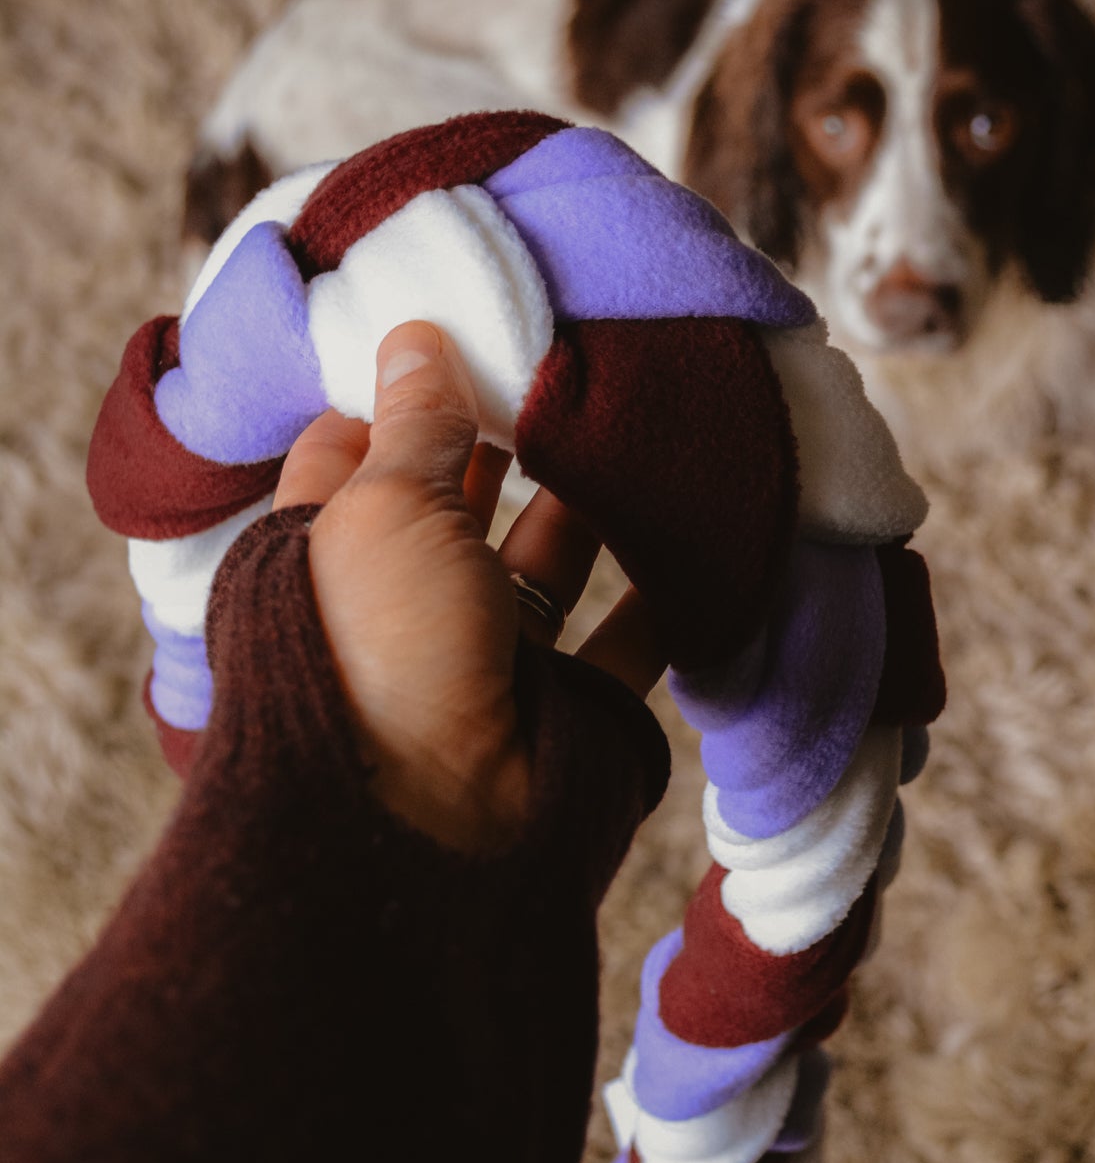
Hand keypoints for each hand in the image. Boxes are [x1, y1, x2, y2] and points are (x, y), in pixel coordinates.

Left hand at [274, 321, 664, 851]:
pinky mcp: (569, 704)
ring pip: (550, 557)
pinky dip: (664, 593)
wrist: (432, 837)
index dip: (405, 388)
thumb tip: (414, 334)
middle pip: (463, 497)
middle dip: (512, 436)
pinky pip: (628, 636)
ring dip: (592, 501)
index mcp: (330, 550)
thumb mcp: (383, 511)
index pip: (357, 446)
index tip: (471, 325)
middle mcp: (405, 601)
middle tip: (577, 358)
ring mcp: (490, 655)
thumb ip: (416, 423)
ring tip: (642, 423)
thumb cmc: (380, 656)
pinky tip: (696, 531)